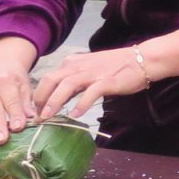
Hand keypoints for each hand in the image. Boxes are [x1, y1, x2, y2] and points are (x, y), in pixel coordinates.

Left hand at [32, 47, 151, 121]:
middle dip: (40, 99)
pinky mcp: (107, 81)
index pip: (48, 78)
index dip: (39, 96)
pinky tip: (76, 114)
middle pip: (51, 80)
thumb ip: (73, 82)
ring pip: (66, 85)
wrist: (142, 60)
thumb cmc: (115, 67)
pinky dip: (81, 104)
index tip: (36, 111)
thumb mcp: (88, 70)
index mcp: (72, 63)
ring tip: (48, 117)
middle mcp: (78, 66)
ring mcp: (92, 73)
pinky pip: (90, 93)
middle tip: (37, 116)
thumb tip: (57, 100)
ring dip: (54, 102)